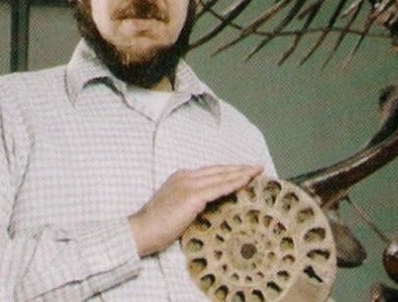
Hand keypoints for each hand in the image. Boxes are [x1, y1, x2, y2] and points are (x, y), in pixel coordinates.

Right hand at [129, 164, 262, 256]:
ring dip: (242, 173)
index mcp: (181, 177)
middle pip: (220, 170)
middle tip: (257, 167)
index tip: (244, 170)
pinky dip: (235, 183)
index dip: (229, 170)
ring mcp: (189, 184)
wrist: (140, 230)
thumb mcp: (175, 206)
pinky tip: (246, 182)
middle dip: (240, 168)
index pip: (211, 171)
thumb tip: (209, 206)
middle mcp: (186, 176)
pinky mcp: (192, 196)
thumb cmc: (156, 225)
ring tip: (257, 172)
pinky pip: (219, 188)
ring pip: (222, 177)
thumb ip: (191, 201)